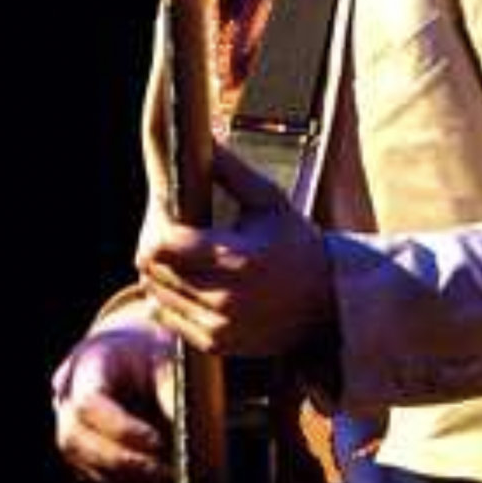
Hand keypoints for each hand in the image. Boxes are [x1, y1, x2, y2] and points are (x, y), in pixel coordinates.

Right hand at [51, 325, 174, 482]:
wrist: (136, 354)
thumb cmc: (152, 353)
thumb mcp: (165, 359)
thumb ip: (171, 390)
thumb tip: (185, 430)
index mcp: (87, 364)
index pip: (88, 403)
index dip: (119, 427)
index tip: (155, 440)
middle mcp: (67, 397)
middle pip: (74, 438)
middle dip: (120, 459)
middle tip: (163, 469)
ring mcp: (69, 424)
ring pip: (82, 461)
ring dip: (125, 474)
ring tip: (167, 474)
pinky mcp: (81, 448)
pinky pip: (95, 472)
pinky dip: (126, 479)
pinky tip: (158, 476)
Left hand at [137, 142, 336, 356]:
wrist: (329, 304)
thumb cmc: (298, 244)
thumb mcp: (271, 201)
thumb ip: (232, 171)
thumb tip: (203, 138)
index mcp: (239, 259)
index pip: (162, 243)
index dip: (155, 220)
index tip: (164, 206)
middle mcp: (226, 299)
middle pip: (152, 267)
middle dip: (154, 241)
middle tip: (170, 224)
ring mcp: (219, 327)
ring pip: (154, 291)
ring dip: (159, 269)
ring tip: (181, 250)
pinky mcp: (215, 344)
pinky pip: (165, 316)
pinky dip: (167, 295)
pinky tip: (188, 278)